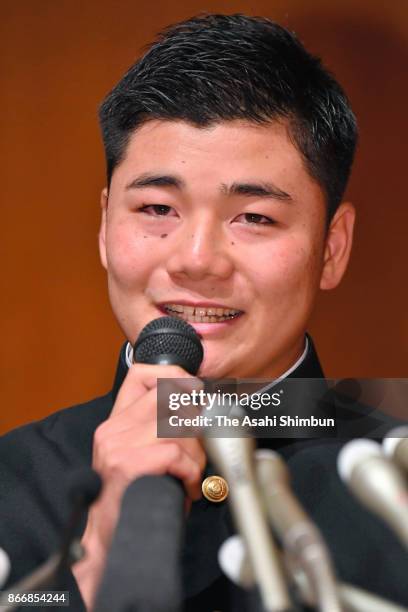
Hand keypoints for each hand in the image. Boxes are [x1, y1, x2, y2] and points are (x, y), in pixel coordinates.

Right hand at [72, 363, 204, 609]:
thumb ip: (162, 427)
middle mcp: (113, 429)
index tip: (194, 391)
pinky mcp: (126, 464)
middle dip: (195, 420)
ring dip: (195, 455)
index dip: (174, 376)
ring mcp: (117, 445)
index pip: (142, 374)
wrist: (111, 539)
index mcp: (116, 421)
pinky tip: (186, 488)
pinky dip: (190, 472)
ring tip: (189, 475)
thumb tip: (201, 407)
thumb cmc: (135, 497)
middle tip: (198, 446)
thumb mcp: (142, 454)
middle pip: (169, 397)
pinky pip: (176, 453)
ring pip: (178, 428)